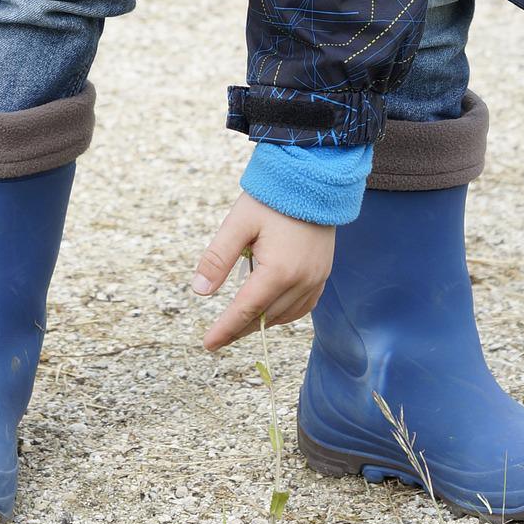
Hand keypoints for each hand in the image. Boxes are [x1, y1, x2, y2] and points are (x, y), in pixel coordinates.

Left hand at [192, 193, 334, 351]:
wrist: (313, 179)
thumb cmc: (272, 198)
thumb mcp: (237, 224)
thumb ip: (218, 258)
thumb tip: (200, 291)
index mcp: (278, 271)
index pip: (245, 310)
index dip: (225, 330)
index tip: (208, 344)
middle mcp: (301, 281)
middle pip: (265, 317)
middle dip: (240, 329)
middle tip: (218, 339)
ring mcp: (316, 279)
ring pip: (285, 315)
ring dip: (262, 323)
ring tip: (239, 324)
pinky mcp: (323, 274)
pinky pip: (303, 307)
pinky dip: (284, 314)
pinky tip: (270, 311)